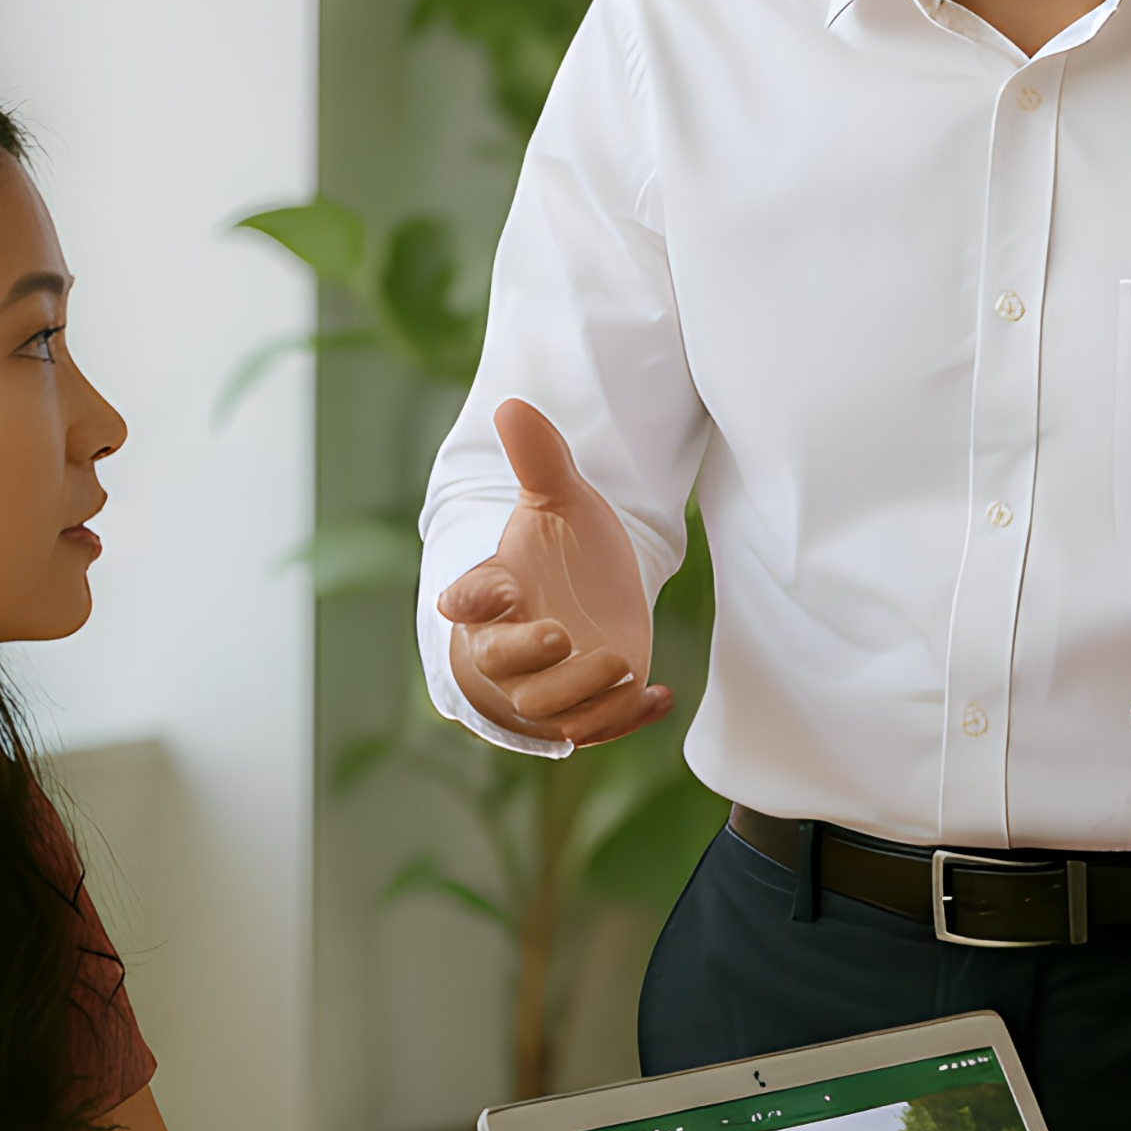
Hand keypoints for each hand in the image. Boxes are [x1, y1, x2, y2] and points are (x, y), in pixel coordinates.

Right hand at [438, 399, 667, 747]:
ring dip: (582, 691)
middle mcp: (514, 647)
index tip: (471, 599)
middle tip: (561, 634)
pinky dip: (627, 718)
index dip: (470, 601)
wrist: (581, 597)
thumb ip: (539, 460)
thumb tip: (511, 404)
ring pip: (550, 707)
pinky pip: (600, 726)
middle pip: (504, 665)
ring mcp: (552, 684)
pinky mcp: (590, 707)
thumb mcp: (559, 501)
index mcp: (496, 593)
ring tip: (620, 660)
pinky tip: (660, 694)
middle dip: (527, 656)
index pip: (470, 600)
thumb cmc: (556, 551)